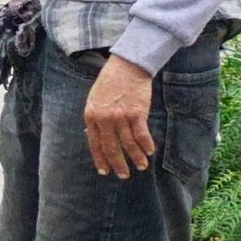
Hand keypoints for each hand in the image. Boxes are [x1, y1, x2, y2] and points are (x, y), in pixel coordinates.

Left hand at [83, 56, 157, 176]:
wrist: (127, 65)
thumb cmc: (110, 82)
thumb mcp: (94, 99)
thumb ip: (95, 118)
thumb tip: (94, 136)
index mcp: (91, 116)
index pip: (95, 144)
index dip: (100, 159)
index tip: (105, 171)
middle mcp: (104, 119)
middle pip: (111, 147)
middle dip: (118, 164)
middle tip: (124, 175)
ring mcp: (121, 117)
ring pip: (128, 144)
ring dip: (135, 157)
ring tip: (141, 167)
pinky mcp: (137, 113)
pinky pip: (142, 135)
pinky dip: (146, 145)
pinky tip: (149, 152)